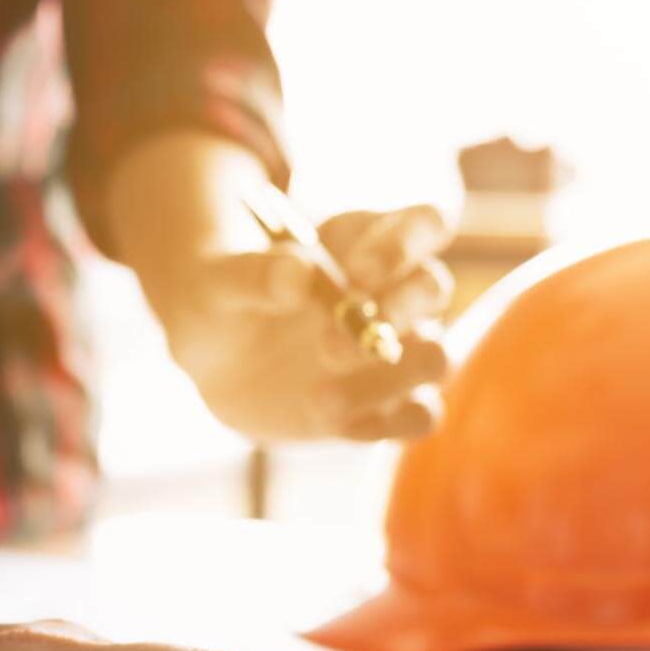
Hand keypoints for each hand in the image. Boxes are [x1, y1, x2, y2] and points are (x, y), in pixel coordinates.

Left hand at [159, 201, 453, 441]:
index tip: (357, 275)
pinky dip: (386, 425)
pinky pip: (418, 416)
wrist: (214, 362)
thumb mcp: (218, 284)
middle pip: (433, 289)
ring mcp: (394, 350)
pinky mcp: (384, 403)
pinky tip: (334, 426)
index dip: (404, 246)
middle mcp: (391, 293)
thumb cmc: (221, 302)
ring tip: (317, 399)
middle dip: (393, 315)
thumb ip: (253, 275)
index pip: (423, 224)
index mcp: (364, 240)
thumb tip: (297, 275)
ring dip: (389, 379)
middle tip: (325, 347)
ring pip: (435, 358)